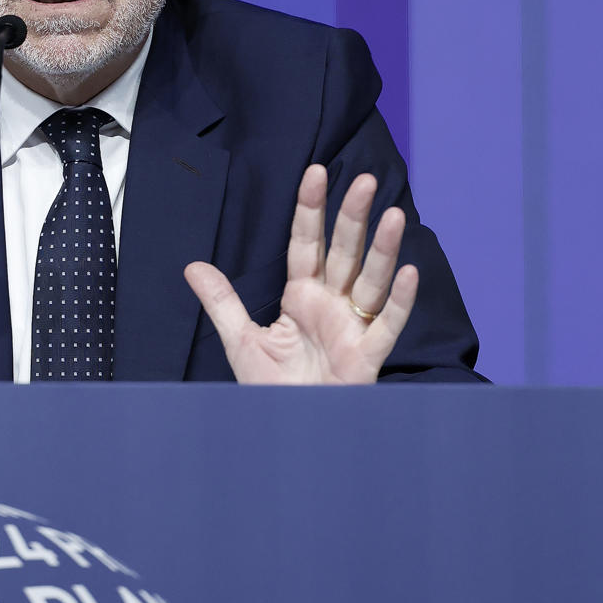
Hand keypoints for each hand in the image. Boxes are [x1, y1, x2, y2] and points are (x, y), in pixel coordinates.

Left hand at [184, 165, 417, 384]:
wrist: (289, 429)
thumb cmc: (271, 387)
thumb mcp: (240, 340)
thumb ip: (222, 301)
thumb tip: (192, 266)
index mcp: (302, 296)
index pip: (306, 244)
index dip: (310, 210)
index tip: (313, 173)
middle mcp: (331, 305)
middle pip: (344, 253)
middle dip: (352, 217)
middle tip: (362, 180)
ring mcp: (352, 327)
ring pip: (371, 280)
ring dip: (384, 250)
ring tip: (394, 216)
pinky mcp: (367, 356)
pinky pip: (387, 325)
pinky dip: (401, 301)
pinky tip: (410, 273)